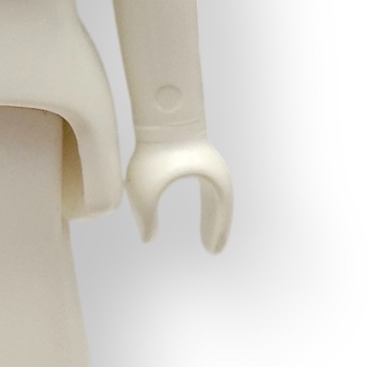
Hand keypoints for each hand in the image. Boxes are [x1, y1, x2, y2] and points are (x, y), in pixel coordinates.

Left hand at [125, 134, 232, 252]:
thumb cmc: (156, 152)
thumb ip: (146, 218)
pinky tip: (197, 206)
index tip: (212, 252)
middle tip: (211, 248)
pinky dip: (203, 200)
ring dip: (210, 214)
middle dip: (215, 227)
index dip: (217, 233)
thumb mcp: (145, 191)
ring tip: (205, 233)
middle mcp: (215, 173)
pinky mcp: (196, 154)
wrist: (161, 114)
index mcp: (213, 183)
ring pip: (214, 196)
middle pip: (220, 206)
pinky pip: (205, 184)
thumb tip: (148, 239)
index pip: (221, 214)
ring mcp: (207, 162)